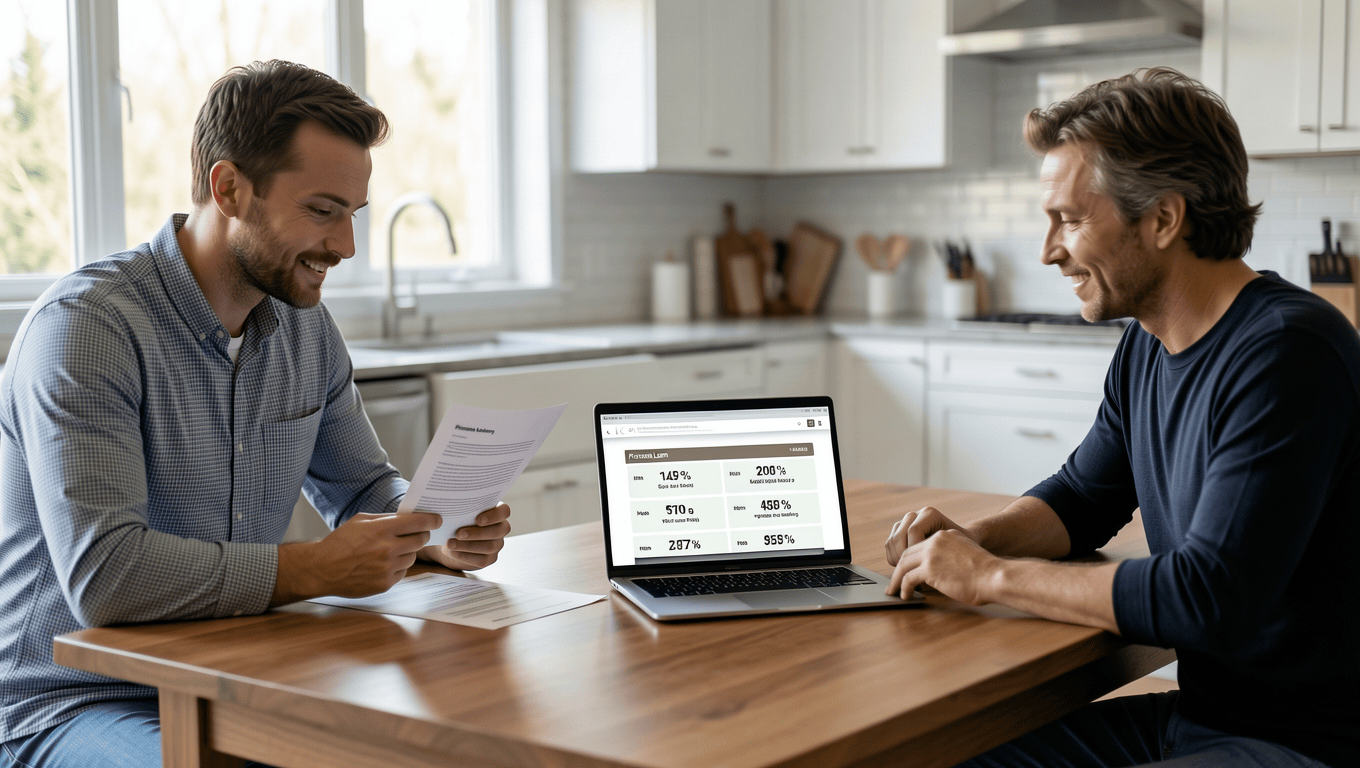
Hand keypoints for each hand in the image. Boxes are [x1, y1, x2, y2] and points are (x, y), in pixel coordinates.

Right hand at [280, 511, 439, 601]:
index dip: (432, 520)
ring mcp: (387, 568)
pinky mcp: (385, 583)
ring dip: (406, 552)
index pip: (419, 522)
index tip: (437, 519)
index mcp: (382, 529)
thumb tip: (409, 517)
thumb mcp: (361, 521)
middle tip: (414, 534)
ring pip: (412, 557)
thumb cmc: (340, 542)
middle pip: (421, 540)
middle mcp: (388, 549)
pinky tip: (382, 564)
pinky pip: (403, 572)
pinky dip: (397, 567)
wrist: (322, 569)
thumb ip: (386, 519)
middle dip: (420, 535)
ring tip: (389, 551)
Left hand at [420, 502, 510, 570]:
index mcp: (496, 512)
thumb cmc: (456, 521)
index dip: (494, 516)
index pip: (504, 511)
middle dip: (477, 533)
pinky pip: (481, 560)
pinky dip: (464, 556)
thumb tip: (450, 510)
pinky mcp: (489, 559)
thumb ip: (461, 510)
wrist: (450, 540)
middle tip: (458, 533)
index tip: (477, 519)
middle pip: (498, 531)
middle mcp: (500, 528)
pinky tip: (452, 552)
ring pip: (489, 546)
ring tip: (450, 543)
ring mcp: (497, 544)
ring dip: (468, 545)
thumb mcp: (459, 514)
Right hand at [884, 506, 973, 565]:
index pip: (914, 531)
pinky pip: (889, 545)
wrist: (959, 543)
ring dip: (897, 559)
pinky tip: (905, 569)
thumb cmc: (961, 548)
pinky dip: (893, 558)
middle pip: (900, 536)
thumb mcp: (956, 547)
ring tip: (909, 572)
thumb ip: (941, 553)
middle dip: (904, 557)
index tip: (922, 566)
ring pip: (892, 541)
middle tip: (912, 572)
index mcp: (929, 514)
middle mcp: (915, 515)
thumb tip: (928, 570)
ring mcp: (904, 522)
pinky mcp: (898, 531)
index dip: (915, 550)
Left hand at [886, 528, 998, 603]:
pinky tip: (906, 596)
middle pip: (907, 554)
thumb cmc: (987, 573)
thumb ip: (951, 558)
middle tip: (894, 583)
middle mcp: (936, 541)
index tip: (905, 572)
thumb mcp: (967, 556)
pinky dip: (904, 588)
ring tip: (894, 592)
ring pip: (903, 566)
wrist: (995, 576)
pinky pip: (908, 578)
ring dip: (897, 580)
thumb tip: (939, 574)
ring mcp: (931, 554)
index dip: (911, 561)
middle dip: (898, 570)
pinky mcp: (929, 569)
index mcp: (946, 536)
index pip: (920, 546)